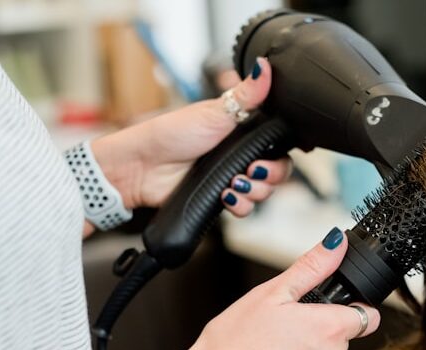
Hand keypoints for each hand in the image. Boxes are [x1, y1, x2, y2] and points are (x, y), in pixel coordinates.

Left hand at [90, 57, 290, 217]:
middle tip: (251, 171)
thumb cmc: (173, 133)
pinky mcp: (221, 198)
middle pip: (278, 172)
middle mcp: (241, 155)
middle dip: (270, 176)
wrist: (144, 167)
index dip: (281, 154)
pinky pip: (245, 209)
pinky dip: (240, 206)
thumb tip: (265, 65)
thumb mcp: (215, 111)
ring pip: (263, 192)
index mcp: (244, 132)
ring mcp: (232, 177)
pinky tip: (226, 197)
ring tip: (234, 185)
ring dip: (255, 192)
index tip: (268, 155)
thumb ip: (247, 94)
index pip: (279, 146)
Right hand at [190, 229, 380, 349]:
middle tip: (281, 331)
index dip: (351, 309)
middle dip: (318, 334)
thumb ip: (311, 267)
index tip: (329, 310)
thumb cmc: (234, 344)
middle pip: (341, 341)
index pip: (367, 316)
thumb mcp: (270, 294)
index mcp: (329, 329)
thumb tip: (336, 244)